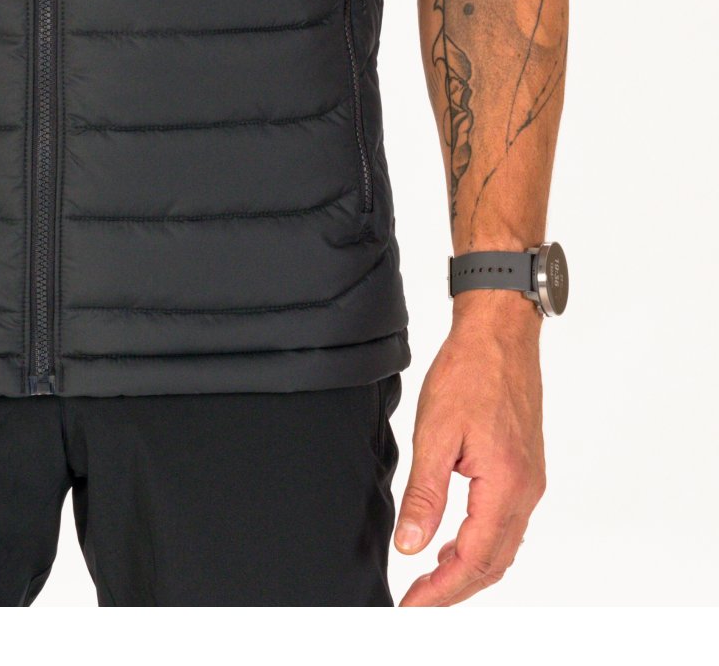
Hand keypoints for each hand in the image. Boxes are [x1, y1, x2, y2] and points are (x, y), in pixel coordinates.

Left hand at [394, 294, 545, 606]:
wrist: (500, 334)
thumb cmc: (470, 372)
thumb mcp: (435, 432)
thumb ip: (424, 494)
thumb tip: (411, 544)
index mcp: (505, 484)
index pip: (474, 558)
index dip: (442, 589)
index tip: (413, 605)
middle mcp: (526, 490)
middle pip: (493, 562)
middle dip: (455, 588)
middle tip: (418, 600)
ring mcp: (530, 481)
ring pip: (503, 546)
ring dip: (469, 569)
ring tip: (430, 579)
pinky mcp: (526, 469)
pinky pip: (507, 524)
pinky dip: (482, 544)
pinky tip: (455, 541)